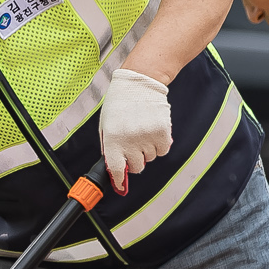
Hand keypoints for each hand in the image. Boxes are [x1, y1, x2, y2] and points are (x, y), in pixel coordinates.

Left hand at [98, 67, 172, 193]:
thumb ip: (110, 147)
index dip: (119, 180)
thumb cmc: (120, 104)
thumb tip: (115, 168)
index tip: (121, 185)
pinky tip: (153, 131)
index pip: (116, 169)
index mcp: (112, 139)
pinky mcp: (162, 132)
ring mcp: (147, 137)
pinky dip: (159, 145)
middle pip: (136, 167)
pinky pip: (163, 151)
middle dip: (135, 160)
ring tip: (142, 131)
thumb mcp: (106, 125)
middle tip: (133, 146)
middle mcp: (130, 140)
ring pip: (150, 159)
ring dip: (147, 150)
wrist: (139, 83)